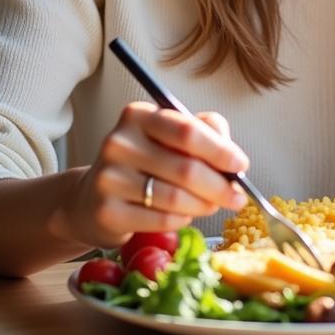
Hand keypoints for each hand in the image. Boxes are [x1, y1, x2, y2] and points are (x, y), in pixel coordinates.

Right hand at [49, 104, 249, 248]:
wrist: (92, 198)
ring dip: (204, 204)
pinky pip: (161, 219)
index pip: (187, 131)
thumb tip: (232, 156)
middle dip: (220, 186)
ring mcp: (109, 178)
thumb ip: (205, 132)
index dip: (220, 150)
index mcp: (138, 116)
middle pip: (185, 168)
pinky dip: (182, 219)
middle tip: (237, 197)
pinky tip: (185, 215)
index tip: (241, 165)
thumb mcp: (171, 136)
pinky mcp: (106, 212)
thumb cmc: (143, 163)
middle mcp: (119, 142)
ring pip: (175, 197)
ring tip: (212, 206)